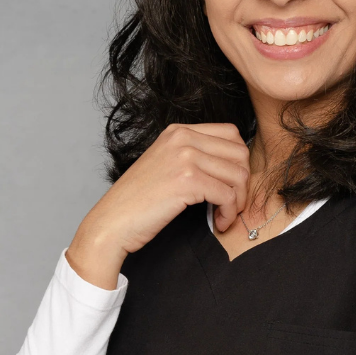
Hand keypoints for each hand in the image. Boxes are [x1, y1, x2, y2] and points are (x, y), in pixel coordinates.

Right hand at [66, 123, 250, 287]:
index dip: (239, 162)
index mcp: (178, 131)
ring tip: (224, 215)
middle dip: (243, 183)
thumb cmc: (139, 201)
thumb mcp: (166, 165)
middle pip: (240, 153)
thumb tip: (235, 166)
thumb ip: (195, 157)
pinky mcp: (188, 180)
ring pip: (238, 175)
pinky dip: (230, 213)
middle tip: (232, 204)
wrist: (112, 221)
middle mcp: (182, 137)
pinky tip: (219, 222)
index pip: (231, 134)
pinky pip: (228, 195)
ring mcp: (185, 157)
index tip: (232, 184)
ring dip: (238, 201)